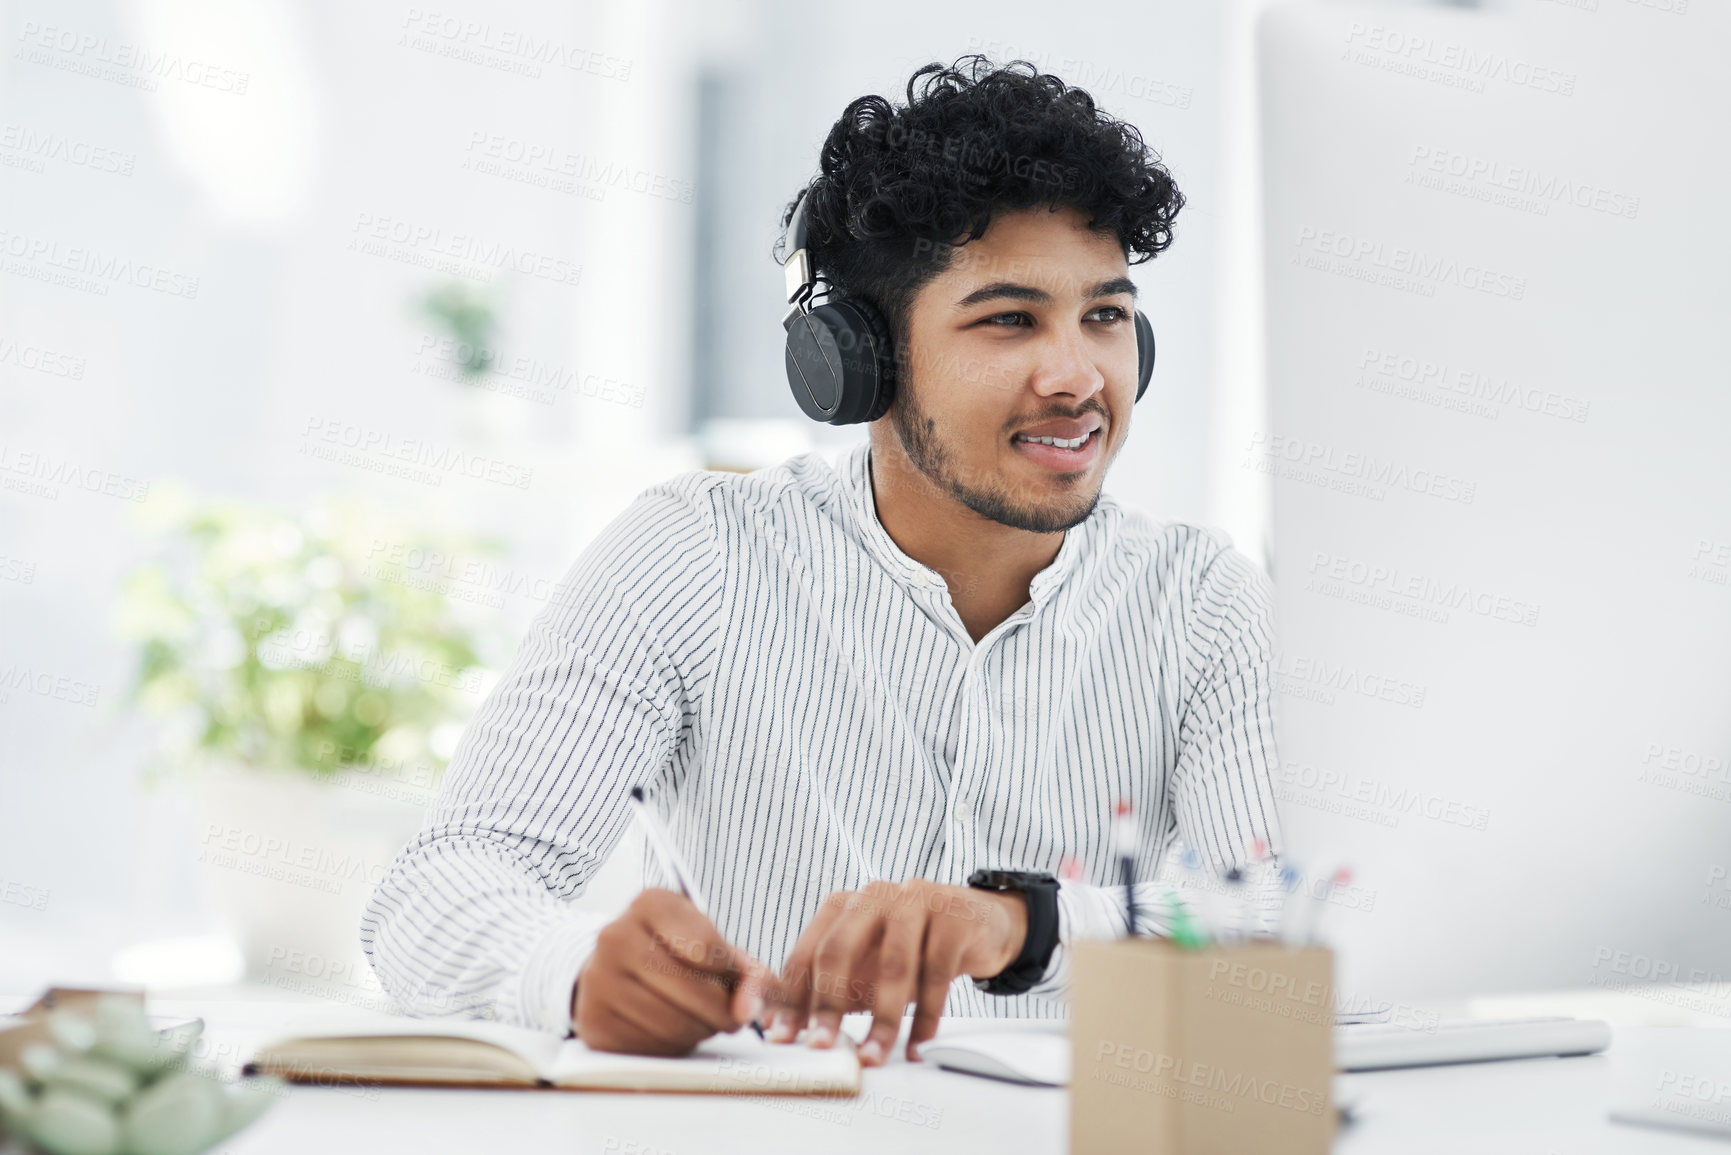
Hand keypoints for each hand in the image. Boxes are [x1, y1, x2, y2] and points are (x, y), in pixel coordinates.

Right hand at [572, 889, 771, 1054]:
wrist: (614, 969)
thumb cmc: (675, 953)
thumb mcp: (714, 945)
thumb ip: (749, 974)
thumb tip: (749, 1012)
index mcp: (650, 903)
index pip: (708, 948)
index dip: (729, 970)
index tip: (725, 971)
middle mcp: (616, 936)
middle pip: (695, 991)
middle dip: (723, 1012)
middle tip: (727, 1013)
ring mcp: (598, 979)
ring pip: (675, 1025)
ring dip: (700, 1031)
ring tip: (698, 1018)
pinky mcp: (593, 1021)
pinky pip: (652, 1047)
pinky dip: (673, 1046)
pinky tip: (671, 1029)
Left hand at [768, 879, 1026, 1065]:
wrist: (977, 924)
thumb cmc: (910, 949)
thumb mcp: (865, 966)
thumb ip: (828, 989)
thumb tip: (778, 1026)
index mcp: (843, 906)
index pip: (807, 953)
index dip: (791, 997)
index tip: (782, 1037)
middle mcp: (874, 896)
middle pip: (840, 949)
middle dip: (827, 1003)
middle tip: (820, 1046)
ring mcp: (915, 901)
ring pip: (893, 966)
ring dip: (882, 1020)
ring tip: (873, 1057)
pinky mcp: (953, 917)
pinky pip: (937, 972)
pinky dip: (926, 1015)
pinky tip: (919, 1043)